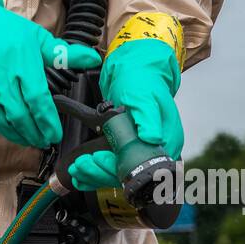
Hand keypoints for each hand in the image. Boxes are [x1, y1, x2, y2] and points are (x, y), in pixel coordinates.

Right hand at [0, 0, 100, 148]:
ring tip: (26, 138)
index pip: (38, 100)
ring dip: (13, 134)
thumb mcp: (36, 37)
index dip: (48, 122)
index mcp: (21, 63)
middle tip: (43, 141)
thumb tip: (93, 59)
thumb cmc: (4, 29)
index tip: (55, 134)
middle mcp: (0, 76)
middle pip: (19, 116)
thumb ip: (64, 53)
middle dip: (33, 134)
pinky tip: (1, 124)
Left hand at [69, 37, 182, 191]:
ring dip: (96, 173)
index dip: (121, 168)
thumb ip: (148, 116)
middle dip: (102, 173)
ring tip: (77, 169)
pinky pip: (114, 165)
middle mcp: (156, 149)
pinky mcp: (129, 147)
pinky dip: (97, 170)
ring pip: (120, 172)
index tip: (99, 160)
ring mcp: (142, 149)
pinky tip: (82, 175)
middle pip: (131, 173)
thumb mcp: (144, 96)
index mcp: (167, 140)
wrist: (137, 69)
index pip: (145, 165)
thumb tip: (152, 137)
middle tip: (81, 167)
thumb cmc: (143, 80)